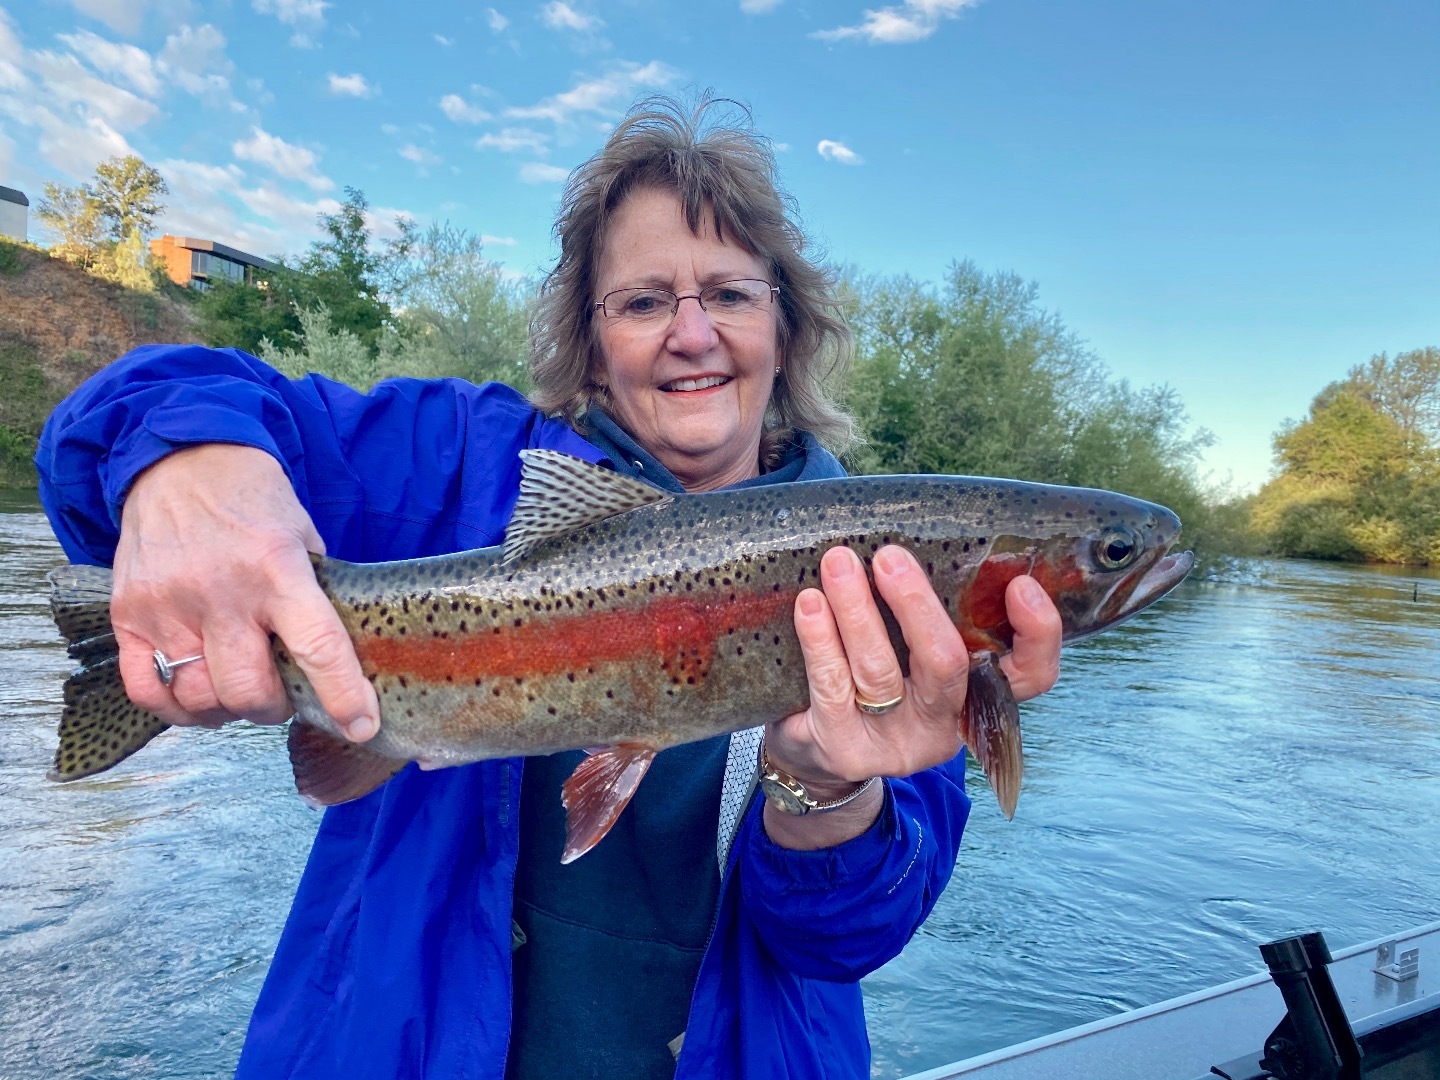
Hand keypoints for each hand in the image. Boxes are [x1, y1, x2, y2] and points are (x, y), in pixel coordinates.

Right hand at [111, 444, 379, 740]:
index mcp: (278, 568)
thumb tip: (342, 659)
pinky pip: (146, 690)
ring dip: (228, 709)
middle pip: (248, 690)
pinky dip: (176, 708)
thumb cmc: (254, 501)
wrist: (180, 461)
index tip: (361, 725)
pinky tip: (197, 695)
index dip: (343, 696)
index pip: (318, 647)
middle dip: (273, 709)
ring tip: (240, 691)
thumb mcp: (304, 535)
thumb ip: (316, 596)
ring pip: (200, 698)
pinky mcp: (128, 614)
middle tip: (281, 696)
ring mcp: (168, 605)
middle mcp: (221, 591)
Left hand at [762, 545, 1061, 846]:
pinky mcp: (845, 747)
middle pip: (946, 665)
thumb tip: (924, 537)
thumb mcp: (914, 651)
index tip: (1021, 584)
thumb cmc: (875, 677)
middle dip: (918, 605)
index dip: (1036, 634)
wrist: (817, 754)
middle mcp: (943, 724)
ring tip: (839, 562)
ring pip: (880, 672)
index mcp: (977, 695)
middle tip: (890, 557)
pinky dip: (821, 639)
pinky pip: (833, 685)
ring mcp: (894, 741)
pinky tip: (810, 603)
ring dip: (858, 610)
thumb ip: (931, 612)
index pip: (1030, 674)